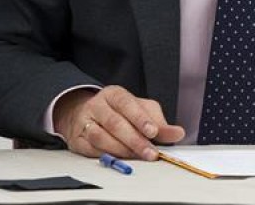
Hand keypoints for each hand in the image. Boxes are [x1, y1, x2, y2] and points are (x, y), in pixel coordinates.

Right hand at [53, 85, 184, 159]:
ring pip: (101, 137)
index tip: (153, 132)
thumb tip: (177, 133)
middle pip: (116, 123)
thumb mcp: (141, 110)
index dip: (141, 119)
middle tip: (150, 152)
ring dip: (122, 150)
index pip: (128, 104)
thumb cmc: (118, 111)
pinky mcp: (77, 139)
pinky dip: (107, 155)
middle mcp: (97, 106)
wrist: (84, 113)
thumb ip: (159, 122)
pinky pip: (91, 149)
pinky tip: (120, 159)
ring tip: (138, 157)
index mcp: (114, 94)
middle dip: (135, 140)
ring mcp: (85, 122)